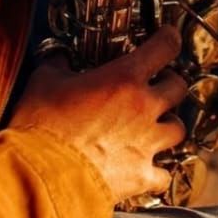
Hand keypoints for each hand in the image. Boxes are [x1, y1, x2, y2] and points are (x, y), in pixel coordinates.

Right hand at [7, 27, 187, 203]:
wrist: (38, 179)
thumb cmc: (40, 128)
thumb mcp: (44, 82)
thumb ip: (57, 65)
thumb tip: (58, 58)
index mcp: (124, 78)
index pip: (164, 47)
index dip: (169, 39)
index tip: (168, 38)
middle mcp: (143, 108)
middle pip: (178, 88)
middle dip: (170, 84)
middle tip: (158, 85)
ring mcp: (146, 144)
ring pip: (179, 129)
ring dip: (168, 125)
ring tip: (155, 126)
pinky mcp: (141, 177)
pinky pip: (164, 174)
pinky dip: (158, 171)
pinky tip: (147, 169)